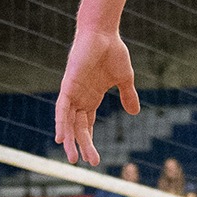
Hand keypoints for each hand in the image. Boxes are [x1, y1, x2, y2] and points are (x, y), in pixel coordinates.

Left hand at [55, 29, 141, 164]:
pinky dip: (60, 123)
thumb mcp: (125, 79)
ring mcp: (72, 93)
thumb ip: (128, 96)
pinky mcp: (68, 86)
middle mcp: (79, 98)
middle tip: (89, 162)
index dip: (90, 141)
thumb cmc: (113, 52)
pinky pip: (61, 109)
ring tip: (73, 158)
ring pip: (69, 122)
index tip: (96, 158)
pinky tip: (61, 137)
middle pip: (79, 128)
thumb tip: (135, 113)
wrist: (103, 34)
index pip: (87, 125)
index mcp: (91, 97)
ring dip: (71, 140)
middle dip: (83, 146)